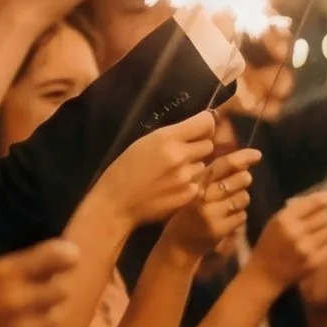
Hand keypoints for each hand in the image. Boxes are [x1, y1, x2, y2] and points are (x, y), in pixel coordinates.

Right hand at [0, 241, 80, 326]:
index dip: (66, 256)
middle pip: (62, 290)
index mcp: (3, 277)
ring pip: (57, 316)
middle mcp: (20, 303)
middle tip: (28, 295)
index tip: (70, 257)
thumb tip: (59, 257)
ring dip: (43, 314)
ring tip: (16, 319)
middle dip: (49, 290)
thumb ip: (15, 268)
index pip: (55, 257)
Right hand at [101, 111, 218, 231]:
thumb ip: (173, 135)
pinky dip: (191, 183)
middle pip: (209, 144)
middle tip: (184, 152)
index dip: (205, 125)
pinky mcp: (189, 195)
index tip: (200, 129)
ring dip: (194, 166)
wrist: (117, 203)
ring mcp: (186, 178)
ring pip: (205, 164)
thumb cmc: (126, 169)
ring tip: (174, 172)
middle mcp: (180, 156)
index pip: (206, 122)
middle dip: (199, 146)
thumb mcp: (145, 142)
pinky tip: (174, 187)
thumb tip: (198, 129)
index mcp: (166, 138)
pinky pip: (200, 183)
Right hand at [167, 148, 253, 262]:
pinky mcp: (220, 229)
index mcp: (196, 182)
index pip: (223, 164)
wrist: (178, 245)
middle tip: (240, 183)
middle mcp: (204, 195)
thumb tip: (243, 164)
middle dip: (244, 180)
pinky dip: (238, 216)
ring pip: (243, 198)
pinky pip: (242, 216)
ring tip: (228, 205)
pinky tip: (226, 219)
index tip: (257, 155)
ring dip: (241, 199)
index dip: (242, 157)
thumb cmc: (187, 213)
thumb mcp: (194, 190)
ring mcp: (212, 213)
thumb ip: (214, 177)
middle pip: (240, 180)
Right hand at [248, 185, 326, 290]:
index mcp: (285, 220)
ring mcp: (308, 248)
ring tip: (314, 234)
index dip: (325, 198)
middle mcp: (298, 233)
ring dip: (324, 230)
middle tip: (318, 219)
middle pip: (324, 216)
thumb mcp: (276, 222)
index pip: (313, 204)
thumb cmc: (269, 244)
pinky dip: (322, 245)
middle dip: (323, 216)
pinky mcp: (316, 261)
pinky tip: (311, 248)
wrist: (265, 274)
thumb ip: (297, 210)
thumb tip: (324, 199)